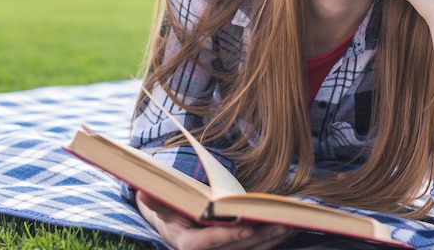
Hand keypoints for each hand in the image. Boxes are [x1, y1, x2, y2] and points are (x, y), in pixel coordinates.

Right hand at [136, 191, 295, 249]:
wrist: (176, 227)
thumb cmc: (170, 212)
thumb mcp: (161, 206)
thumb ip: (156, 201)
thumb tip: (143, 190)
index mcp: (187, 244)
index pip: (209, 242)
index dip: (229, 235)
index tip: (248, 226)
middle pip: (237, 247)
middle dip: (260, 236)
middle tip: (281, 222)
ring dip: (271, 239)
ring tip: (290, 225)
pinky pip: (255, 248)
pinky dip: (271, 240)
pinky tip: (286, 230)